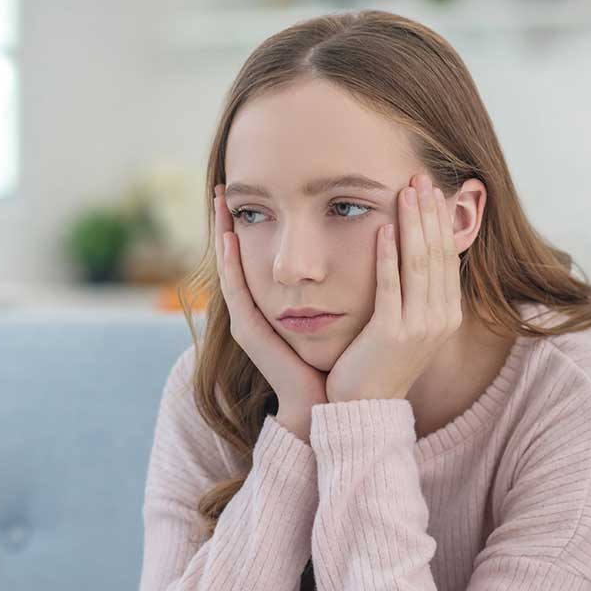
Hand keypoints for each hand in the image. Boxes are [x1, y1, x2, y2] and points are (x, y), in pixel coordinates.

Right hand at [213, 183, 328, 434]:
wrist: (330, 402)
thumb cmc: (342, 359)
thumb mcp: (342, 311)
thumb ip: (344, 283)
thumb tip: (370, 246)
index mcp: (274, 306)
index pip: (256, 258)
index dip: (253, 226)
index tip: (252, 193)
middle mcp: (255, 311)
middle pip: (235, 259)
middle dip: (228, 223)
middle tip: (224, 188)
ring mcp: (247, 321)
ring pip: (229, 269)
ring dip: (222, 234)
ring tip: (220, 203)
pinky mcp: (248, 332)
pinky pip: (234, 290)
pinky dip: (230, 264)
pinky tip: (229, 237)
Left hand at [325, 173, 462, 403]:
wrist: (365, 408)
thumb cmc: (377, 364)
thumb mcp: (406, 325)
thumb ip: (413, 293)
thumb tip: (413, 254)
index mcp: (447, 314)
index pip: (448, 256)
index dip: (440, 220)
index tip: (430, 188)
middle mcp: (441, 319)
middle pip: (439, 253)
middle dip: (430, 212)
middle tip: (420, 175)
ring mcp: (419, 327)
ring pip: (420, 264)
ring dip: (413, 223)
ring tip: (405, 191)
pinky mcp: (393, 334)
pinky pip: (392, 286)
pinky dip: (388, 256)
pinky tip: (383, 229)